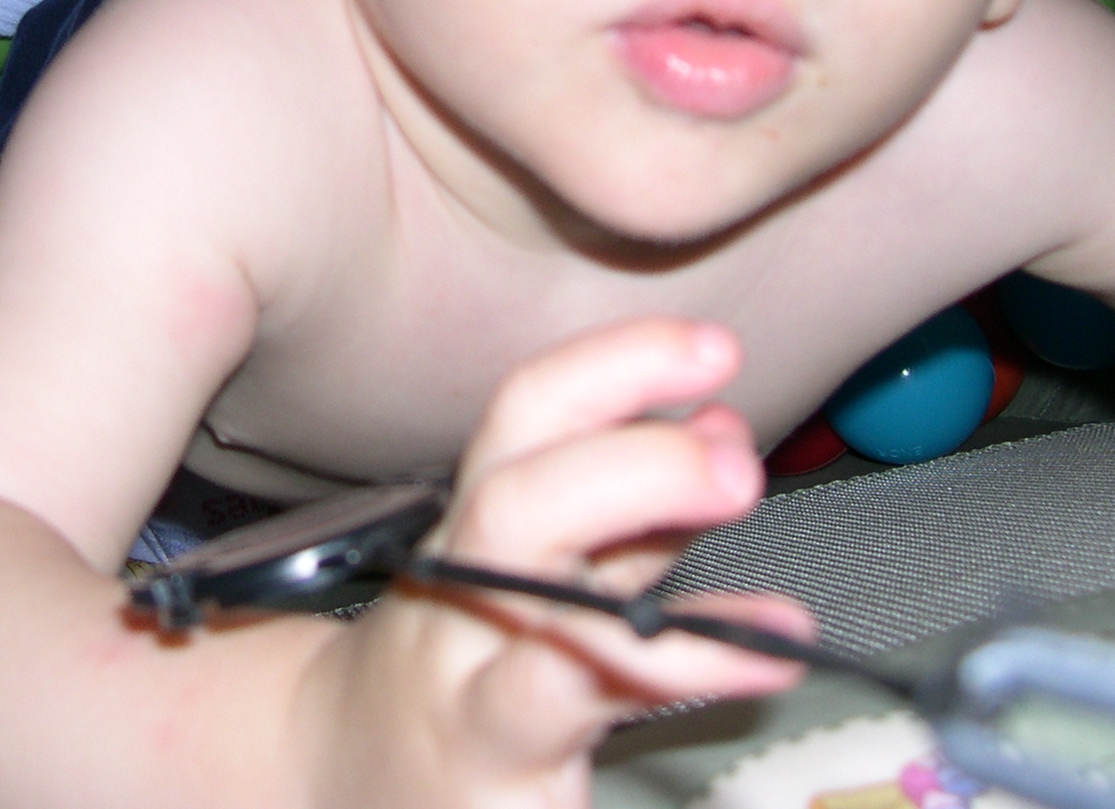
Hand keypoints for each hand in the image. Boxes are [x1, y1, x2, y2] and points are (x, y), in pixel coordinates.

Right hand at [296, 318, 810, 808]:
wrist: (344, 767)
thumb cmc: (459, 651)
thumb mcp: (533, 563)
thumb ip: (629, 504)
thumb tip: (721, 425)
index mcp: (469, 525)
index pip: (527, 417)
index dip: (619, 369)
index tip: (712, 350)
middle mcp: (459, 609)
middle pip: (514, 514)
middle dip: (633, 471)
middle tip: (736, 468)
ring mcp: (470, 711)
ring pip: (548, 662)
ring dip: (670, 636)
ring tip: (770, 625)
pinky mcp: (495, 802)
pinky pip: (576, 775)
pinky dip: (677, 727)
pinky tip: (760, 685)